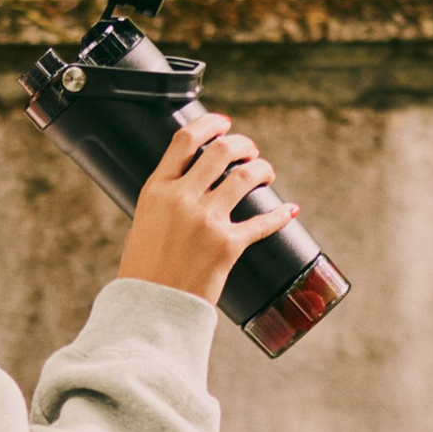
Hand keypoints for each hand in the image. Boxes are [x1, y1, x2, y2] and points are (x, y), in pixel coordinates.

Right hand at [116, 113, 297, 304]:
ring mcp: (206, 220)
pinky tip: (290, 210)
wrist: (149, 308)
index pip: (185, 140)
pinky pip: (263, 222)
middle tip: (249, 151)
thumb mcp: (143, 224)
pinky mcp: (227, 245)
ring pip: (246, 176)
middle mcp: (181, 199)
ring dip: (262, 169)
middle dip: (242, 144)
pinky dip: (281, 214)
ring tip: (265, 172)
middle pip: (221, 151)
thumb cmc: (143, 270)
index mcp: (156, 190)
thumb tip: (188, 188)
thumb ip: (165, 202)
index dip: (210, 125)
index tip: (223, 124)